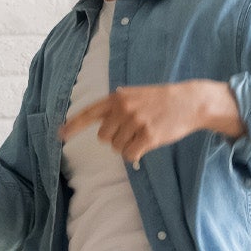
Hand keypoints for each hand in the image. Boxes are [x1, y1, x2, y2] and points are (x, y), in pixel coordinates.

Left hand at [59, 80, 241, 166]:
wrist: (190, 101)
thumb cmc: (161, 100)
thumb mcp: (136, 94)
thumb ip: (118, 105)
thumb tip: (100, 121)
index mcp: (118, 98)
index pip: (89, 113)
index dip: (73, 125)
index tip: (59, 135)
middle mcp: (123, 109)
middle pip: (104, 138)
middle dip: (115, 139)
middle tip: (133, 131)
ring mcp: (136, 122)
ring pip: (117, 148)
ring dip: (127, 147)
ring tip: (143, 134)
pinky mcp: (148, 136)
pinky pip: (130, 155)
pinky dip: (136, 155)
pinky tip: (147, 144)